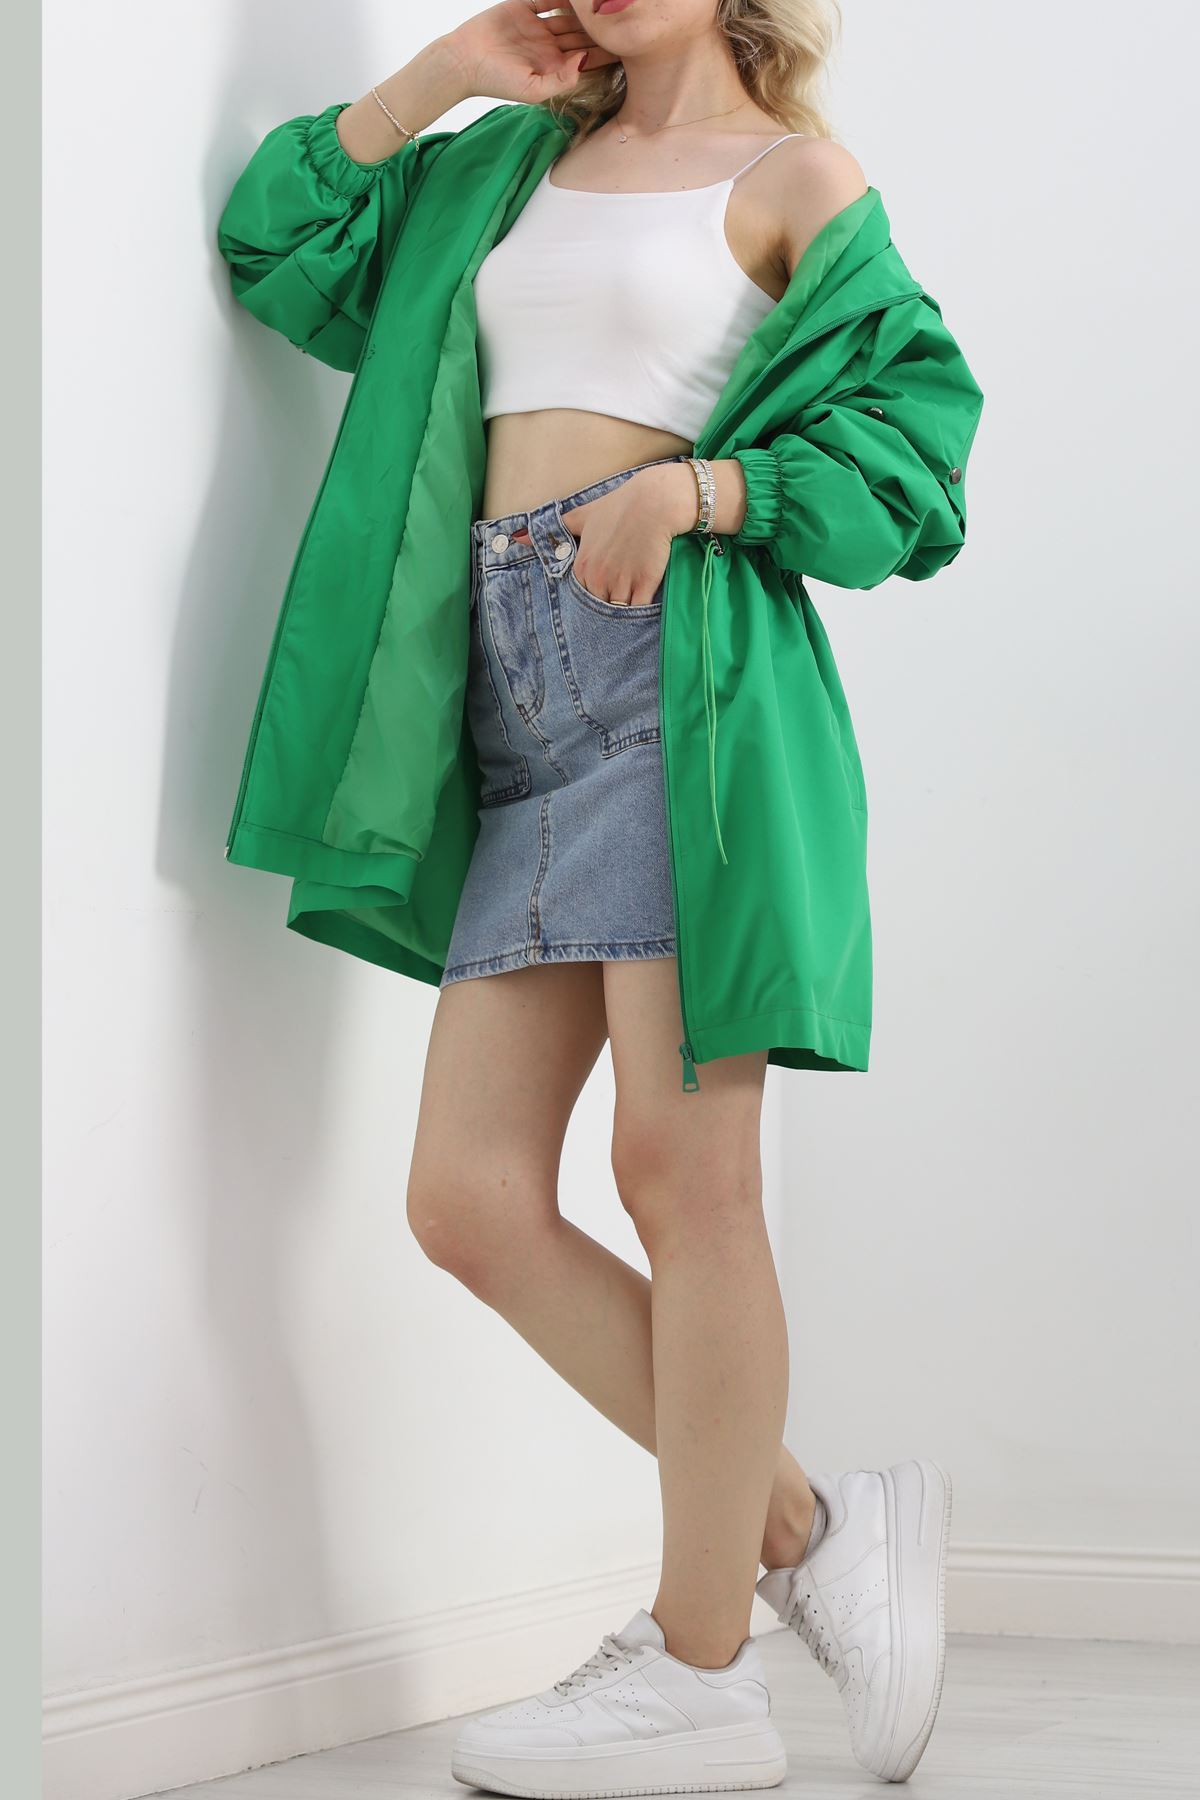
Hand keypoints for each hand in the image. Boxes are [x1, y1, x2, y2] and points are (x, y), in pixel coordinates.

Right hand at [443, 1, 621, 104]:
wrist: (464, 61)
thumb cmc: (497, 82)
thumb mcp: (534, 91)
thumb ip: (562, 81)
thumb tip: (584, 60)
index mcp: (556, 67)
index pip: (587, 56)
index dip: (606, 49)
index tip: (626, 43)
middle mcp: (551, 45)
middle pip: (582, 33)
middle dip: (601, 26)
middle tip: (619, 17)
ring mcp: (539, 25)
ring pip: (569, 14)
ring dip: (585, 10)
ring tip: (601, 4)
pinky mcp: (526, 6)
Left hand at [558, 463, 699, 606]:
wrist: (654, 501)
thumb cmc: (619, 506)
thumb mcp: (582, 515)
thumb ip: (555, 529)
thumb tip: (517, 537)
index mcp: (582, 565)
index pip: (581, 595)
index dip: (591, 593)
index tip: (602, 588)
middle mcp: (598, 577)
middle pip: (599, 606)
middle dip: (605, 606)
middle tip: (616, 599)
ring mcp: (622, 582)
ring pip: (617, 612)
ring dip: (622, 614)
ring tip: (628, 609)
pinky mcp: (645, 584)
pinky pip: (638, 610)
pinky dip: (640, 613)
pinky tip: (643, 611)